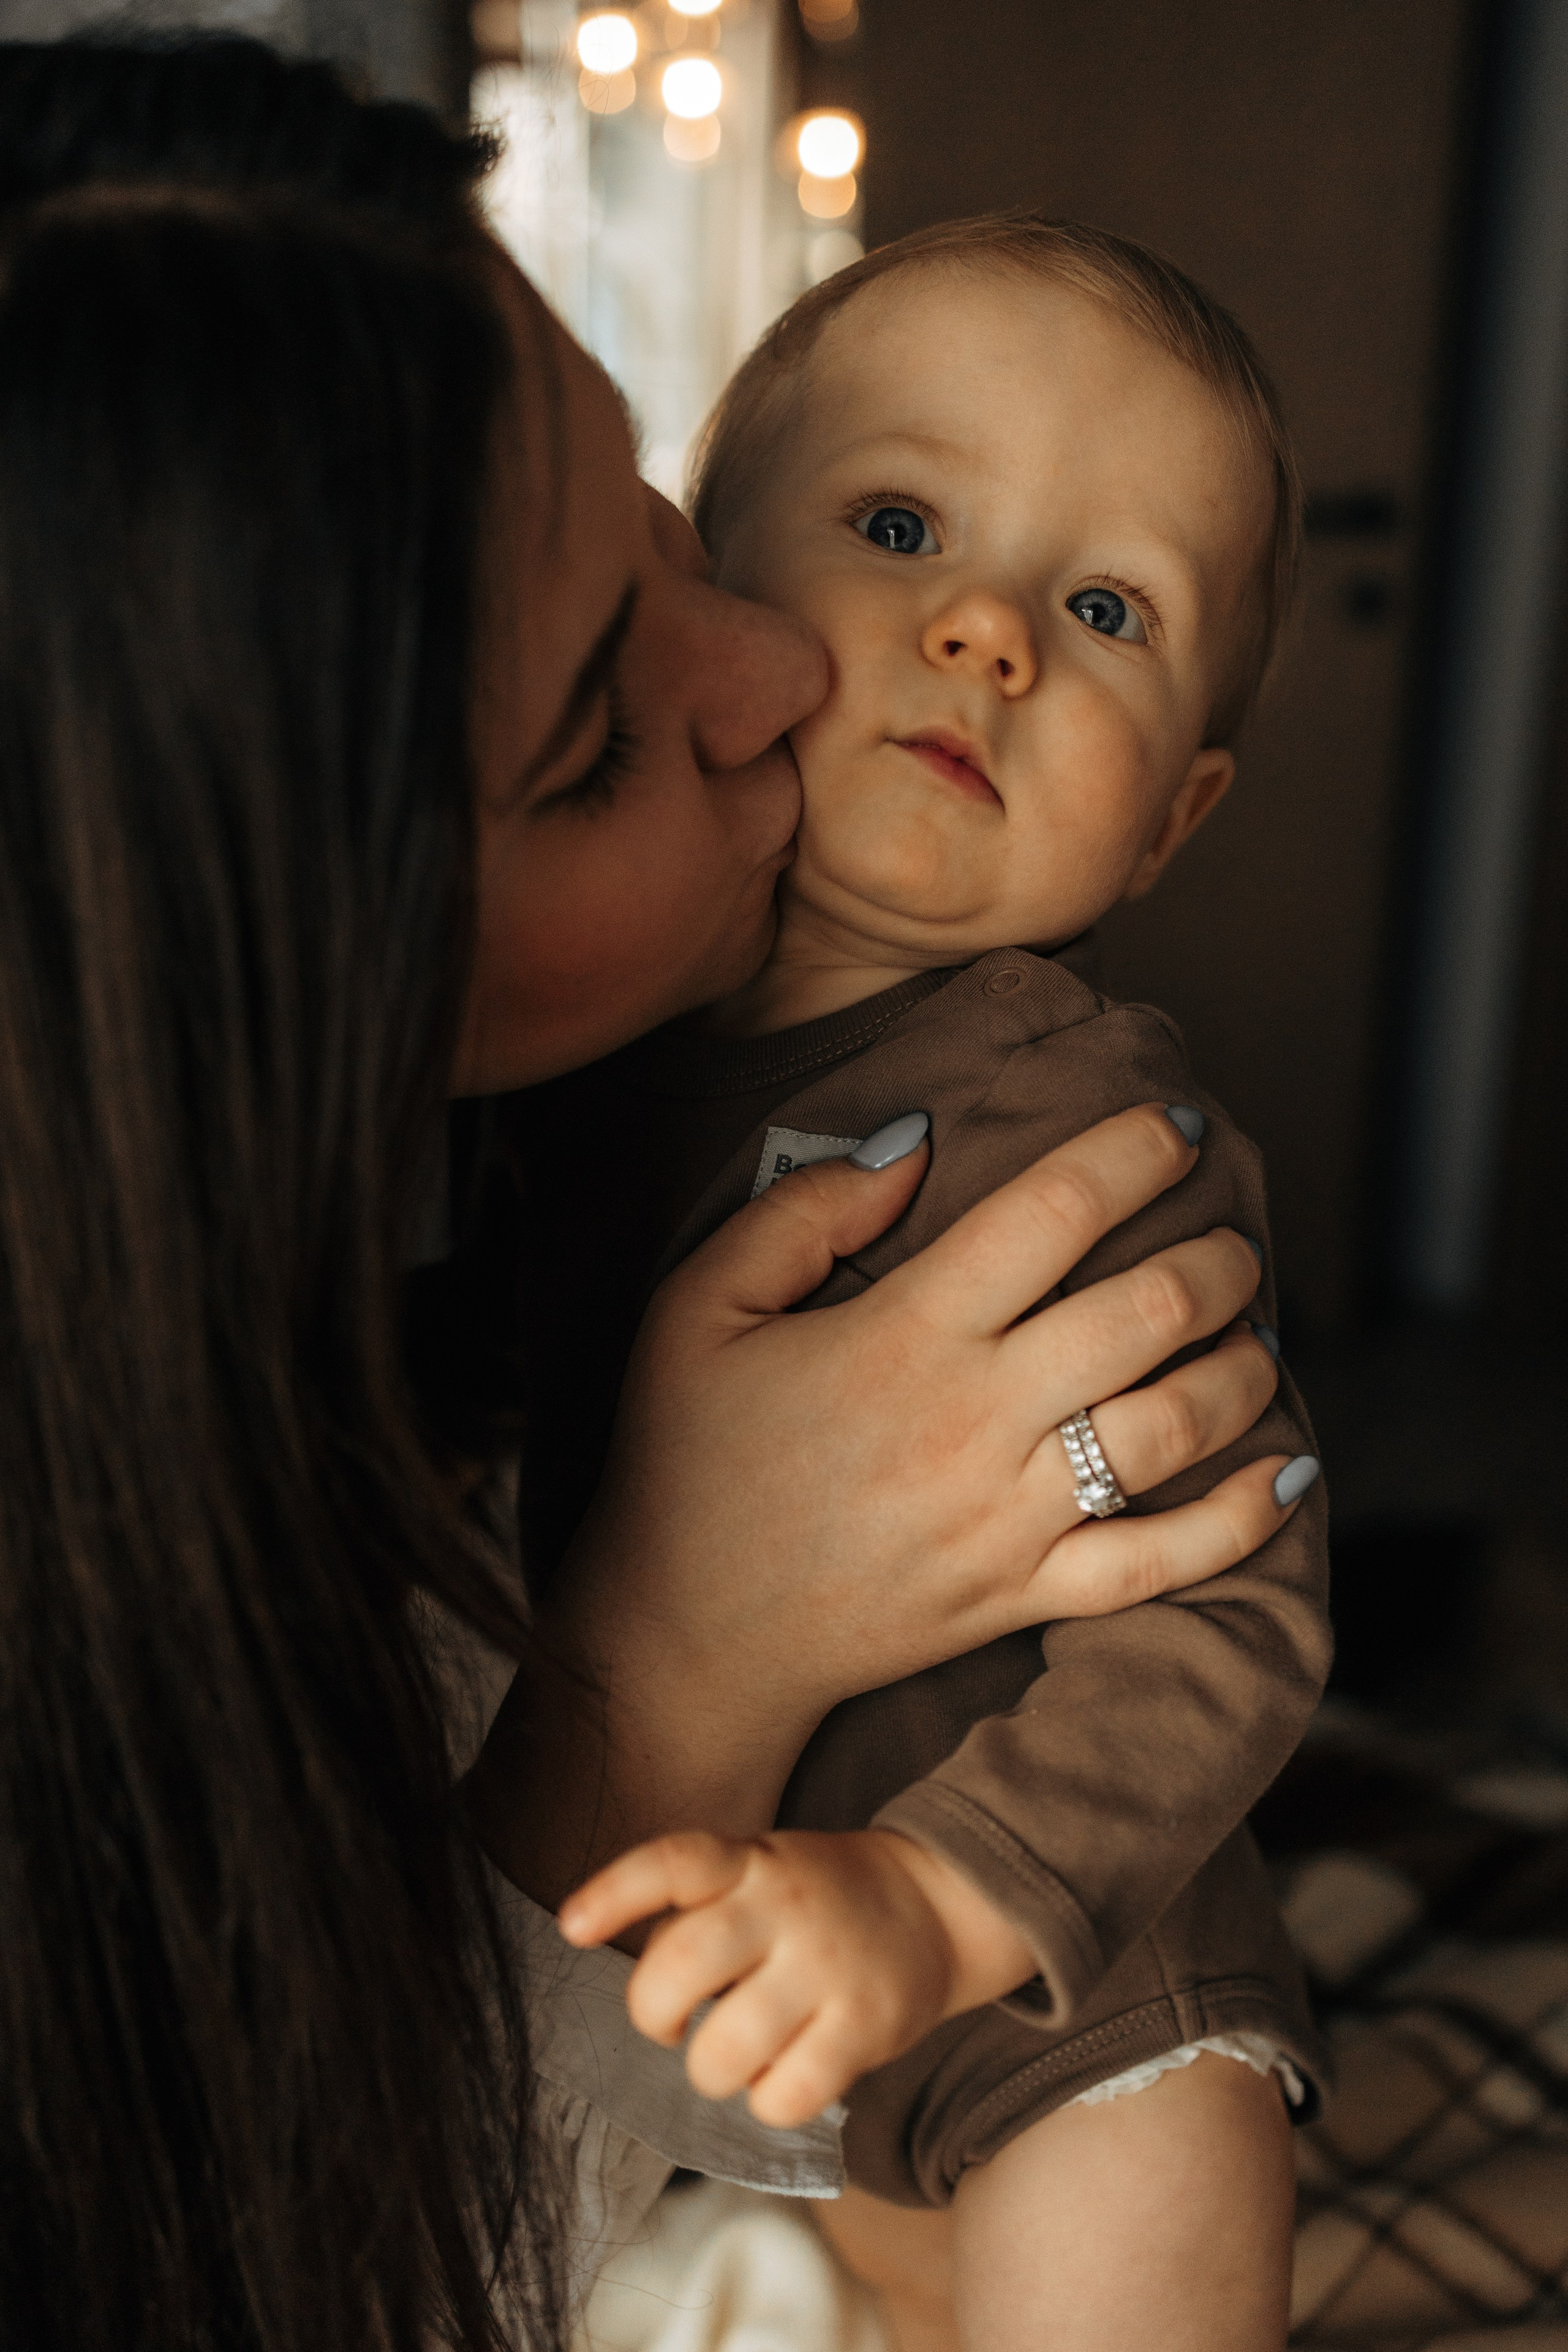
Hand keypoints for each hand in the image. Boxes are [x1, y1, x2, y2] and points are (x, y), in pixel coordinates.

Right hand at [472, 1105, 1303, 1904]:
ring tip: (1253, 1329)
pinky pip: (1162, 1564)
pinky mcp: (1024, 1596)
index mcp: (902, 1334)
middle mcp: (974, 1420)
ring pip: (1174, 1428)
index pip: (1053, 1212)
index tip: (1176, 1125)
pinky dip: (1240, 1519)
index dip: (1133, 1151)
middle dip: (1216, 1258)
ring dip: (1240, 1366)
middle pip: (1146, 1312)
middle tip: (1229, 1236)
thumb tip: (914, 1140)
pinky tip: (1289, 1471)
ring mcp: (1010, 1518)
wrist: (687, 1642)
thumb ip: (802, 1211)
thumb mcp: (696, 1309)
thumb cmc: (689, 1463)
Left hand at [558, 1827, 1033, 2128]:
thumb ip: (702, 1908)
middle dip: (653, 2015)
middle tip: (667, 2025)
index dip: (614, 1892)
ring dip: (711, 2071)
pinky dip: (769, 2102)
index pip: (671, 1862)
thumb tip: (637, 1979)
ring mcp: (826, 1966)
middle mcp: (782, 1906)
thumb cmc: (819, 1901)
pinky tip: (785, 2076)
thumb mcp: (760, 1870)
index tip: (571, 1926)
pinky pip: (785, 2095)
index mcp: (748, 1862)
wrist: (934, 1904)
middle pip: (682, 1965)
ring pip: (725, 2049)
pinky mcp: (864, 2025)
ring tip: (734, 2055)